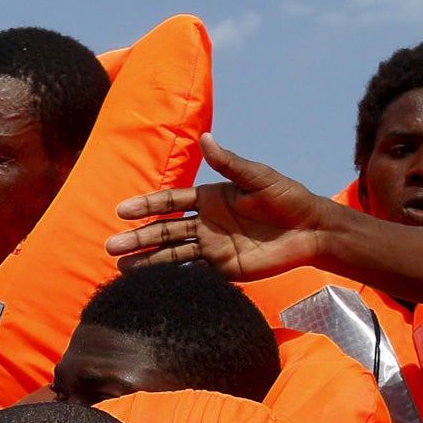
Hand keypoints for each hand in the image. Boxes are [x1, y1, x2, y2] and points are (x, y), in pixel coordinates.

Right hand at [105, 137, 336, 280]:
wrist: (311, 231)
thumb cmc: (287, 197)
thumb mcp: (259, 177)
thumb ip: (230, 164)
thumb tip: (205, 138)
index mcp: (209, 198)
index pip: (170, 203)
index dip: (146, 206)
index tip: (122, 211)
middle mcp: (206, 223)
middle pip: (164, 232)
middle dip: (138, 238)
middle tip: (111, 246)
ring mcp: (213, 248)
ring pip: (173, 255)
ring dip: (148, 262)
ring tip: (120, 268)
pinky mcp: (224, 270)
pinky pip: (194, 275)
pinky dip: (173, 280)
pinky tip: (152, 285)